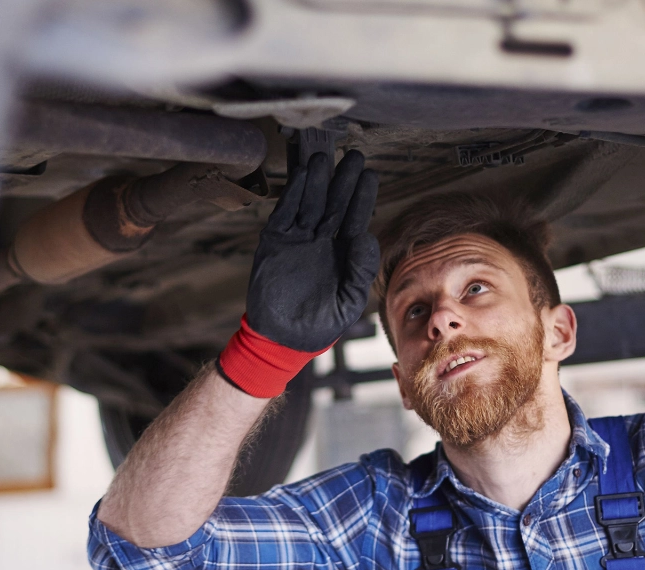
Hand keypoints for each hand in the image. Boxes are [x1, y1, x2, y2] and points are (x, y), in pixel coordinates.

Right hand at [219, 150, 379, 396]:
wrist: (284, 338)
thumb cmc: (322, 323)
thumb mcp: (349, 301)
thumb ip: (360, 270)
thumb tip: (367, 236)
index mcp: (343, 253)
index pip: (355, 218)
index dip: (362, 197)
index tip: (370, 175)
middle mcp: (322, 241)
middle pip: (335, 204)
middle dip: (343, 181)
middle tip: (353, 157)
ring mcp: (298, 239)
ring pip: (310, 203)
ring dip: (317, 181)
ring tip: (324, 158)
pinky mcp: (275, 242)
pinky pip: (284, 214)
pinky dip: (292, 195)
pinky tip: (300, 176)